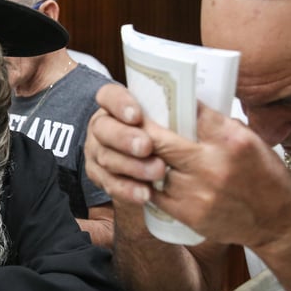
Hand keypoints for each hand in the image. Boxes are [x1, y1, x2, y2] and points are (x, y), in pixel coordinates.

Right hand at [84, 84, 168, 204]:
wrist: (153, 163)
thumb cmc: (165, 132)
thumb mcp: (173, 117)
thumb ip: (179, 111)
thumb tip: (193, 107)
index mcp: (116, 104)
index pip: (109, 95)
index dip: (119, 104)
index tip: (137, 116)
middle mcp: (103, 126)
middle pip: (102, 128)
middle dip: (124, 138)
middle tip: (146, 147)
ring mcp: (98, 152)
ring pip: (106, 158)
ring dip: (132, 166)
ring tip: (157, 172)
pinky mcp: (100, 177)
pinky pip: (109, 185)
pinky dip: (127, 190)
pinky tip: (145, 194)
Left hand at [137, 103, 290, 248]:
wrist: (278, 222)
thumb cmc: (265, 177)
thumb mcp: (251, 140)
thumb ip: (219, 125)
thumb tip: (187, 108)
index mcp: (231, 140)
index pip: (190, 112)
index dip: (169, 104)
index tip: (156, 99)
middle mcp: (213, 165)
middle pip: (160, 140)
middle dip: (141, 129)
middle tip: (129, 121)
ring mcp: (199, 192)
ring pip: (152, 168)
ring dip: (140, 158)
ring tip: (131, 148)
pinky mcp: (190, 214)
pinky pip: (156, 194)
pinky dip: (147, 182)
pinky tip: (143, 174)